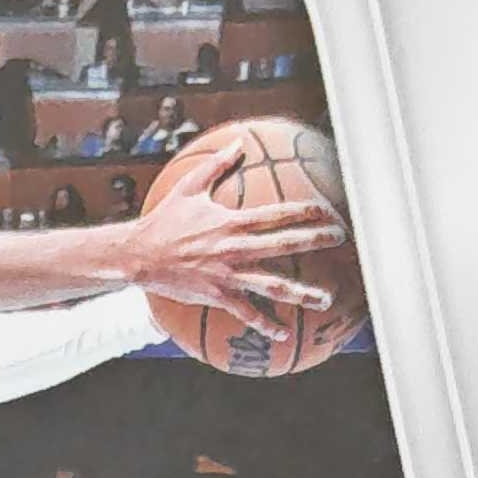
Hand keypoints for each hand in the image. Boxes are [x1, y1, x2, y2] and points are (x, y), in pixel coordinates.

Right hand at [108, 142, 345, 337]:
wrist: (138, 255)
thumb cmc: (163, 220)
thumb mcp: (189, 187)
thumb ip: (217, 165)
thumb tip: (239, 143)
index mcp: (232, 221)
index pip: (277, 214)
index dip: (306, 210)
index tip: (328, 209)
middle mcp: (234, 248)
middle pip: (284, 244)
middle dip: (315, 241)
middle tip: (340, 239)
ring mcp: (227, 274)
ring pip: (272, 285)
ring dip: (301, 293)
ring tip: (324, 300)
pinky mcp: (217, 295)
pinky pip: (246, 312)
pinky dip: (266, 324)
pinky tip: (283, 334)